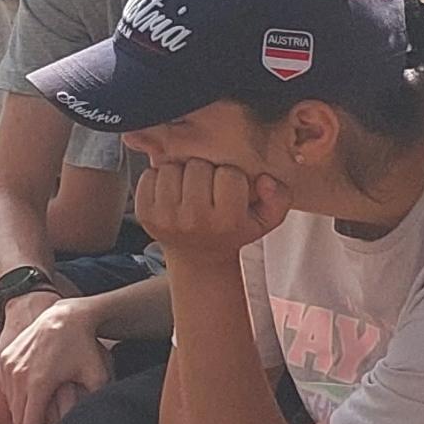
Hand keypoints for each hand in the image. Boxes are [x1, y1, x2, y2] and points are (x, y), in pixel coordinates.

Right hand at [0, 296, 114, 423]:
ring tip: (42, 407)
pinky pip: (6, 386)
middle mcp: (18, 375)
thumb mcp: (98, 374)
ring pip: (10, 401)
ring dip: (23, 408)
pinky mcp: (5, 357)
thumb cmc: (83, 346)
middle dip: (32, 423)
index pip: (29, 423)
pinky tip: (35, 389)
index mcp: (38, 383)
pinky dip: (17, 393)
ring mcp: (9, 365)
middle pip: (17, 416)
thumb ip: (96, 402)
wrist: (64, 315)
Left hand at [140, 156, 291, 256]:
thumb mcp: (266, 220)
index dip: (231, 177)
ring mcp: (165, 218)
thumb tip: (264, 179)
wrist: (197, 256)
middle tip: (207, 188)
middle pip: (197, 166)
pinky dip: (158, 178)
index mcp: (227, 221)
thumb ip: (279, 198)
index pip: (229, 174)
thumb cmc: (233, 231)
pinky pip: (149, 175)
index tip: (229, 190)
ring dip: (180, 172)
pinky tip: (171, 193)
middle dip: (204, 171)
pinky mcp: (144, 214)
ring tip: (189, 189)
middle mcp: (194, 220)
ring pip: (171, 167)